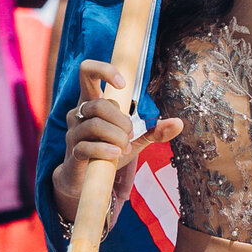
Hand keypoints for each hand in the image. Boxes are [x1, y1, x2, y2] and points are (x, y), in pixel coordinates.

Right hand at [51, 60, 183, 221]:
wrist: (88, 180)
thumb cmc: (110, 151)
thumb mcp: (135, 139)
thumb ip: (154, 130)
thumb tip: (179, 123)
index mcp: (92, 101)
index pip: (87, 72)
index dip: (104, 71)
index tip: (123, 85)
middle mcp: (79, 112)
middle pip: (99, 105)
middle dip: (121, 120)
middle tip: (130, 134)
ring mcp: (73, 132)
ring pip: (94, 125)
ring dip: (116, 137)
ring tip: (124, 148)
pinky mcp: (72, 152)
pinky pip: (86, 147)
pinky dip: (105, 150)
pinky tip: (115, 155)